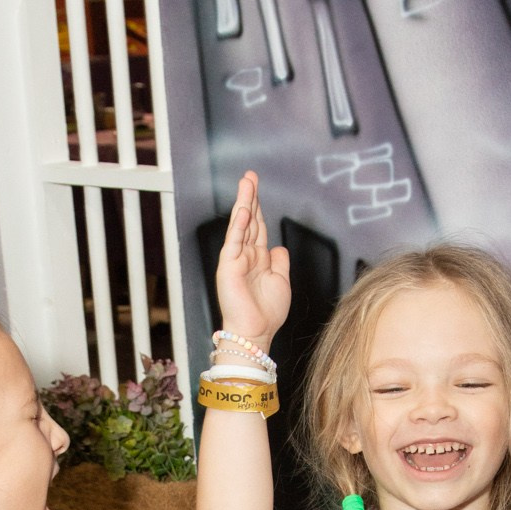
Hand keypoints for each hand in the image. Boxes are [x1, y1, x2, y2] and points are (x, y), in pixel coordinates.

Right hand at [214, 171, 290, 349]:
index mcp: (257, 258)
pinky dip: (239, 225)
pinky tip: (244, 210)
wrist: (255, 333)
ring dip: (244, 203)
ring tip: (246, 183)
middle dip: (250, 197)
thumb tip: (279, 246)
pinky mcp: (229, 267)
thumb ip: (279, 262)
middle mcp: (245, 255)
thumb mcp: (281, 281)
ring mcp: (235, 260)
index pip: (258, 226)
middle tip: (250, 176)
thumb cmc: (267, 313)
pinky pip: (234, 242)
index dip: (259, 206)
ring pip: (240, 225)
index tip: (258, 188)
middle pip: (248, 220)